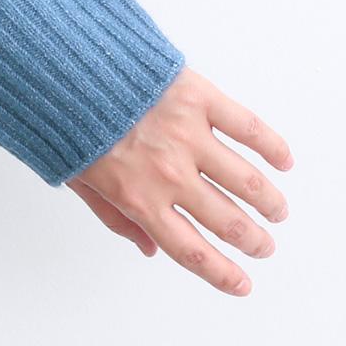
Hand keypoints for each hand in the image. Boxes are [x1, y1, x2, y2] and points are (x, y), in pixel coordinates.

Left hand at [66, 65, 292, 295]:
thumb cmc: (64, 118)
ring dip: (268, 200)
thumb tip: (150, 249)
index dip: (223, 274)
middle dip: (252, 240)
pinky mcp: (197, 95)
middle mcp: (168, 172)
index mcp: (137, 197)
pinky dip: (271, 146)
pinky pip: (246, 126)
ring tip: (277, 209)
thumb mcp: (78, 178)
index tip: (243, 284)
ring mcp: (187, 133)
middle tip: (265, 245)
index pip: (192, 250)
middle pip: (226, 220)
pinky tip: (283, 160)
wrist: (61, 60)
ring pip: (245, 179)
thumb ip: (115, 217)